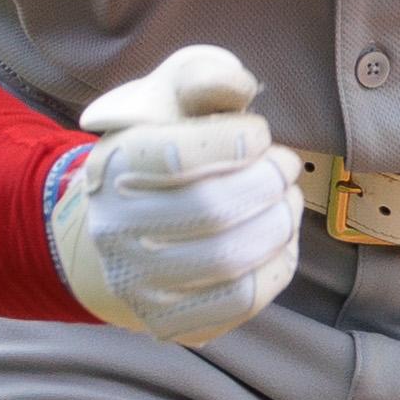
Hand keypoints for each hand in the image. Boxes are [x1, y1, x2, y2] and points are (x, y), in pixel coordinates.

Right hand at [46, 43, 304, 346]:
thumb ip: (206, 77)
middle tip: (285, 166)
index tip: (257, 134)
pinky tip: (274, 239)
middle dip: (270, 182)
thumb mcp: (172, 96)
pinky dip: (277, 264)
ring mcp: (139, 284)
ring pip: (232, 260)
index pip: (179, 156)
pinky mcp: (169, 321)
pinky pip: (243, 300)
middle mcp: (116, 230)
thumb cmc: (162, 149)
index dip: (238, 140)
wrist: (118, 226)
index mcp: (115, 166)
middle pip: (214, 211)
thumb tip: (238, 88)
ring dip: (279, 223)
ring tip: (284, 200)